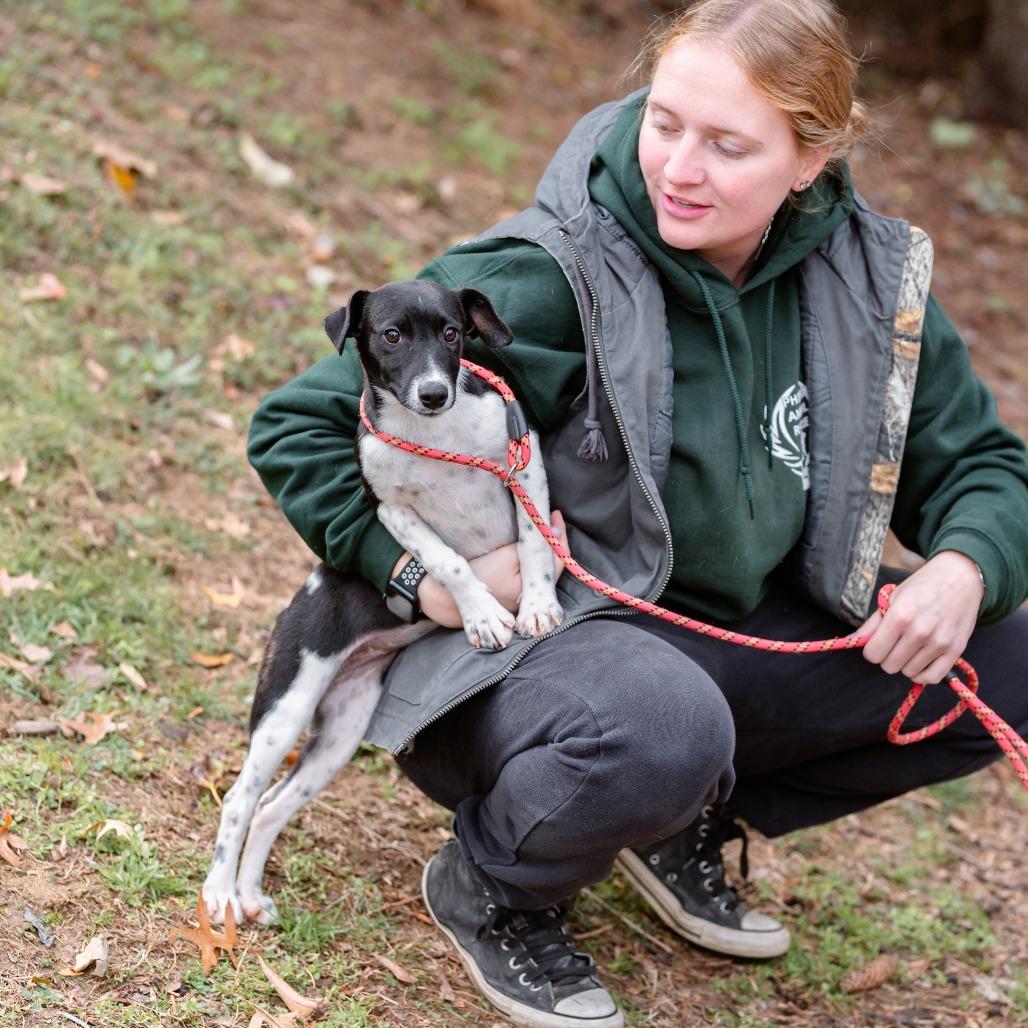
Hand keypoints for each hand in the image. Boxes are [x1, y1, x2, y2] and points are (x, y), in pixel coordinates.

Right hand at [400, 510, 569, 629]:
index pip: (557, 559)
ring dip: (545, 547)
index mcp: (531, 588)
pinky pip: (529, 573)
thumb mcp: (505, 555)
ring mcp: (520, 597)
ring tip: (544, 525)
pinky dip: (533, 556)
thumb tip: (554, 532)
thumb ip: (531, 544)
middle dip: (554, 539)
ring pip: (541, 568)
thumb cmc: (476, 572)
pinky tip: (531, 542)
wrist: (447, 595)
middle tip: (552, 517)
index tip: (555, 514)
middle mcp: (530, 596)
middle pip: (551, 564)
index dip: (559, 535)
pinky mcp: (510, 593)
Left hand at [855, 551, 984, 683]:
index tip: (877, 642)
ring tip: (910, 646)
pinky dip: (922, 674)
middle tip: (894, 643)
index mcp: (900, 616)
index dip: (871, 650)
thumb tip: (851, 641)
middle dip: (887, 656)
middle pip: (889, 666)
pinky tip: (919, 661)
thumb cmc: (922, 586)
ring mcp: (939, 642)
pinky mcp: (955, 650)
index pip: (873, 653)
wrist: (960, 577)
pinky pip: (932, 677)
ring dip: (905, 663)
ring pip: (908, 672)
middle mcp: (919, 631)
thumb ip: (872, 624)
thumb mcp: (892, 598)